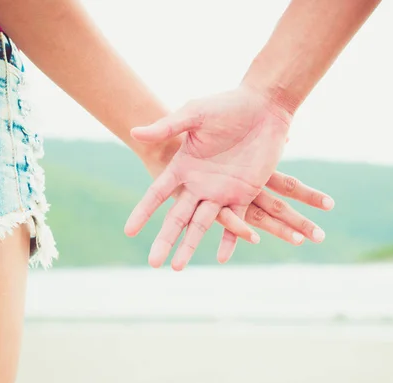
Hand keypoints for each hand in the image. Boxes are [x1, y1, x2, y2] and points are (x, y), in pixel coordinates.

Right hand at [126, 86, 328, 269]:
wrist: (264, 107)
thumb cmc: (227, 106)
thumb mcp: (195, 114)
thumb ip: (167, 127)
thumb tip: (134, 132)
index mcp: (184, 166)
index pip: (158, 194)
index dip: (144, 212)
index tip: (129, 231)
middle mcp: (199, 183)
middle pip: (177, 217)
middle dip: (165, 240)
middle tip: (153, 263)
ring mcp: (221, 191)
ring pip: (203, 225)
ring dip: (190, 245)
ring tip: (177, 268)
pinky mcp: (244, 194)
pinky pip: (236, 221)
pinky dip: (231, 239)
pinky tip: (221, 258)